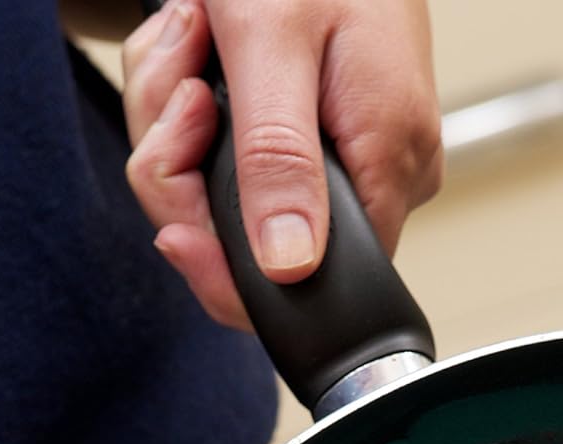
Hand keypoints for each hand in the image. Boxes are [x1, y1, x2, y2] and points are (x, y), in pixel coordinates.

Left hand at [122, 0, 441, 327]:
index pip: (307, 280)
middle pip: (256, 244)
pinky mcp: (312, 136)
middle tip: (182, 92)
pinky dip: (190, 108)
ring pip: (229, 199)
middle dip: (187, 177)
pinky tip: (197, 48)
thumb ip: (279, 162)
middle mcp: (377, 172)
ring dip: (177, 127)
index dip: (227, 266)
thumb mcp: (274, 47)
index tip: (175, 224)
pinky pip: (234, 160)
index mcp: (387, 159)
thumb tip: (290, 265)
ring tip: (189, 44)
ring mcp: (345, 156)